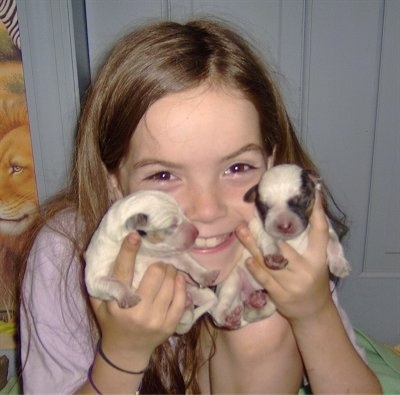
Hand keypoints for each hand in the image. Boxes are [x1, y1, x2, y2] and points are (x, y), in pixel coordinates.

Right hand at [90, 232, 186, 365]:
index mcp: (117, 303)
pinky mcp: (170, 325)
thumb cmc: (111, 321)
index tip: (135, 236)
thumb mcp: (98, 303)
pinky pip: (181, 298)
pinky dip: (181, 284)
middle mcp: (137, 311)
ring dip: (171, 271)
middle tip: (158, 262)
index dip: (129, 251)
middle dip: (159, 263)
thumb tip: (97, 252)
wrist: (126, 352)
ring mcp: (156, 319)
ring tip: (168, 270)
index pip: (124, 271)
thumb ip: (98, 281)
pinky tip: (178, 279)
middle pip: (155, 273)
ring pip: (170, 283)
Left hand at [236, 191, 332, 320]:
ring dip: (253, 245)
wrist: (313, 313)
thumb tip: (300, 213)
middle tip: (255, 212)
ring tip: (240, 230)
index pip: (320, 232)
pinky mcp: (280, 295)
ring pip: (270, 261)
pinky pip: (265, 279)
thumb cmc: (313, 280)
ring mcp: (292, 284)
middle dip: (269, 230)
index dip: (316, 212)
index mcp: (319, 259)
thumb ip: (311, 242)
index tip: (311, 194)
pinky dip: (255, 268)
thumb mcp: (318, 262)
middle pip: (285, 247)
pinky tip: (247, 259)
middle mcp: (306, 270)